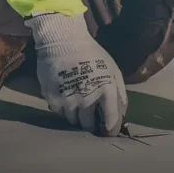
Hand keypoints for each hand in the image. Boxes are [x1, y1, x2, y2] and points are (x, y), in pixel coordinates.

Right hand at [25, 13, 127, 136]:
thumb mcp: (112, 70)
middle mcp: (87, 100)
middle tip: (91, 119)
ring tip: (77, 105)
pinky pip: (59, 113)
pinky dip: (63, 109)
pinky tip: (66, 97)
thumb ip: (119, 93)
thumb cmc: (91, 54)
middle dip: (92, 125)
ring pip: (73, 121)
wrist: (63, 41)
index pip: (111, 121)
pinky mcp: (52, 99)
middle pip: (89, 126)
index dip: (110, 130)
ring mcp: (68, 101)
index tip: (108, 131)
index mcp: (106, 92)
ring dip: (76, 117)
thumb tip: (121, 114)